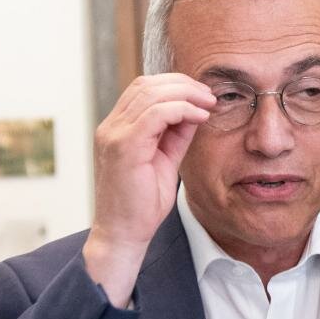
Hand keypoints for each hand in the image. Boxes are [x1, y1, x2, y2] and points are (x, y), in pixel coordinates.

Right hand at [83, 73, 214, 305]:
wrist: (124, 234)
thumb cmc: (142, 203)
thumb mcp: (165, 159)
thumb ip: (175, 134)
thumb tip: (195, 110)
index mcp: (117, 128)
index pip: (142, 88)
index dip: (174, 84)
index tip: (202, 95)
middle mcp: (110, 127)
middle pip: (146, 84)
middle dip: (183, 84)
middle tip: (209, 95)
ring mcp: (113, 135)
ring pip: (150, 93)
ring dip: (186, 94)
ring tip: (208, 104)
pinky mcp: (123, 147)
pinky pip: (155, 114)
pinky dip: (181, 110)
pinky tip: (199, 117)